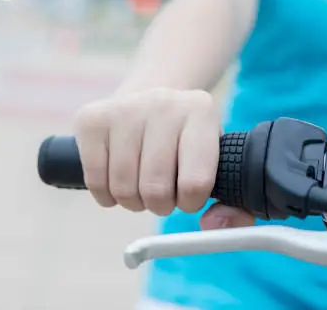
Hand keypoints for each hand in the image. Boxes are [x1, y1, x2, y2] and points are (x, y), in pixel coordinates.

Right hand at [74, 88, 253, 227]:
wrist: (147, 100)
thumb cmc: (185, 142)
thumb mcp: (217, 161)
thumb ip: (235, 205)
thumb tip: (214, 227)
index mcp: (201, 111)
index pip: (196, 181)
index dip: (189, 203)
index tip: (187, 196)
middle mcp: (163, 103)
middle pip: (155, 189)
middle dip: (158, 205)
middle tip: (161, 194)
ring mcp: (124, 108)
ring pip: (123, 188)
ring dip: (132, 201)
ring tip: (139, 186)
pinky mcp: (92, 118)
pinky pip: (95, 180)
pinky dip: (105, 195)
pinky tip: (115, 181)